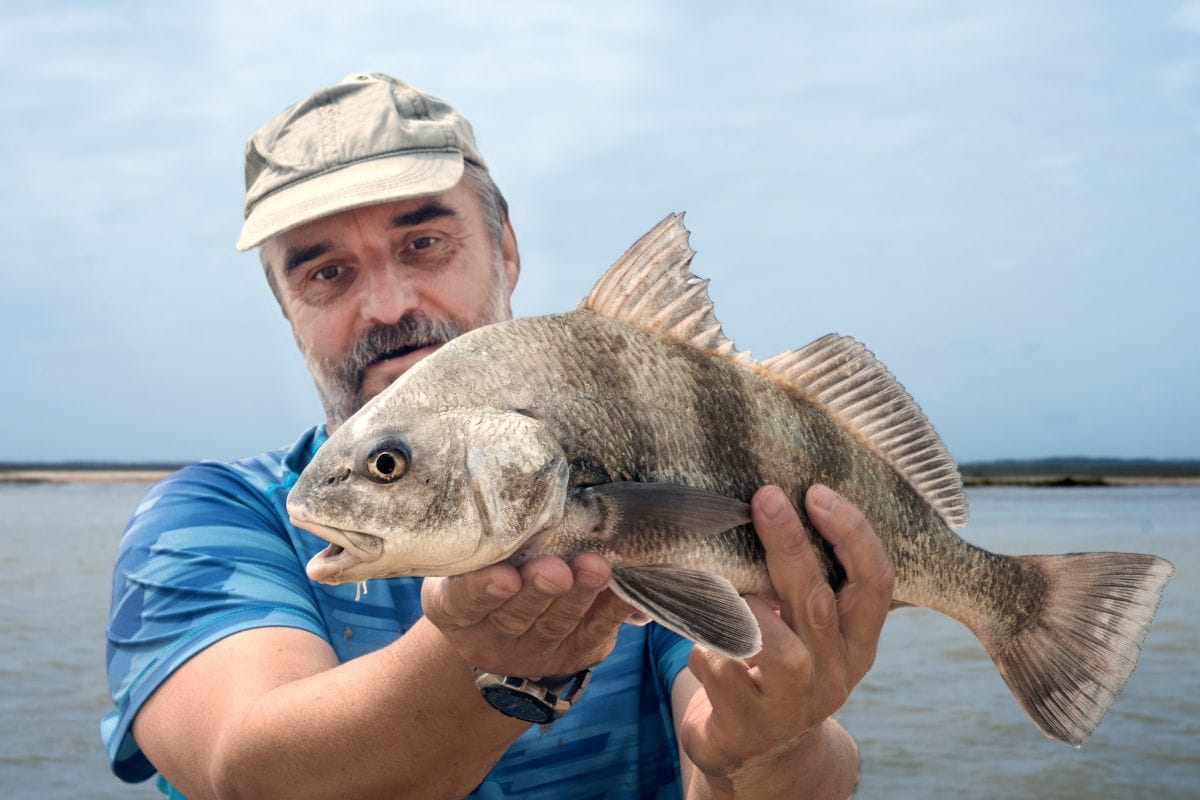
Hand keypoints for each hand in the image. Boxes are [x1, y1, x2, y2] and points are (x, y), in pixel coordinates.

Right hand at [421, 553, 635, 677]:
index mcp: (453, 609)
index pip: (463, 601)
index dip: (483, 589)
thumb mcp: (470, 557)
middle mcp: (490, 637)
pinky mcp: (575, 652)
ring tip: (595, 568)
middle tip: (556, 569)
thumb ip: (488, 538)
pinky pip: (596, 631)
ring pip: (557, 624)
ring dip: (579, 595)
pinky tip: (624, 586)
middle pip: (515, 615)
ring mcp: (534, 651)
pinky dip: (612, 607)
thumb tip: (523, 491)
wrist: (505, 627)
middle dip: (539, 590)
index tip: (505, 575)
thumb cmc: (487, 566)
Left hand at [678, 484, 893, 787]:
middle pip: (818, 603)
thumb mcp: (804, 629)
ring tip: (716, 585)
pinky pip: (721, 668)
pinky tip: (694, 635)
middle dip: (791, 544)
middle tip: (766, 497)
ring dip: (740, 605)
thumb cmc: (775, 666)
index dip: (852, 534)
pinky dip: (702, 642)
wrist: (753, 750)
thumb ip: (802, 580)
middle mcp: (835, 675)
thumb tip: (772, 501)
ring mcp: (793, 705)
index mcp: (857, 643)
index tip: (817, 492)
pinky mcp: (749, 724)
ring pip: (772, 644)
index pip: (875, 583)